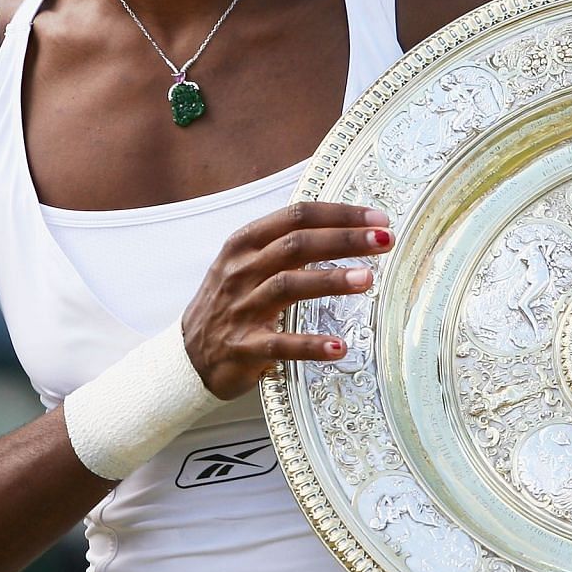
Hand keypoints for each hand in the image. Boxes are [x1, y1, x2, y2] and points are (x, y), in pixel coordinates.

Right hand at [181, 202, 392, 399]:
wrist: (188, 356)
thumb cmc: (231, 303)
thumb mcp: (247, 264)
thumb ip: (286, 246)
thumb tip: (347, 230)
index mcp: (245, 244)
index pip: (296, 217)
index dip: (339, 215)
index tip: (377, 220)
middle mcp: (241, 271)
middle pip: (297, 244)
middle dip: (344, 239)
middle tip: (384, 240)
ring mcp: (241, 308)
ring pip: (288, 285)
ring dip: (330, 281)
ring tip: (366, 280)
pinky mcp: (243, 347)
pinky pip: (280, 344)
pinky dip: (310, 345)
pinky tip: (339, 347)